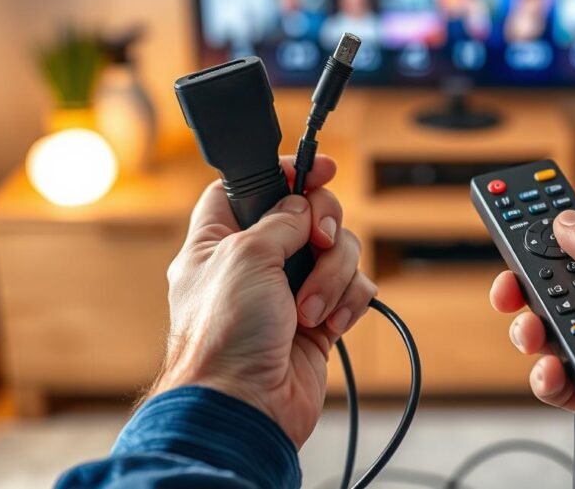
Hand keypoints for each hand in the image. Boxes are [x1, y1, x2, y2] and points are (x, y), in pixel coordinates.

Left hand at [149, 155, 375, 446]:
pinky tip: (326, 326)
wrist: (246, 405)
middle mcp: (256, 263)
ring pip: (338, 253)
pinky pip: (353, 291)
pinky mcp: (319, 320)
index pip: (253, 187)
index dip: (287, 173)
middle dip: (323, 228)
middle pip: (309, 215)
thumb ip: (279, 219)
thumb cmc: (225, 336)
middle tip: (318, 242)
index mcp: (221, 241)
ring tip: (307, 310)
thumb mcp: (244, 255)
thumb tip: (302, 207)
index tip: (320, 170)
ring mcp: (289, 292)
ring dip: (331, 277)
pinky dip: (346, 304)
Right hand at [490, 210, 574, 477]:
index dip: (550, 234)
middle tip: (510, 287)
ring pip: (547, 335)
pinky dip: (547, 376)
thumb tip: (565, 222)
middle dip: (527, 286)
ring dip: (532, 332)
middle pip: (555, 290)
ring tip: (536, 334)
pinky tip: (555, 371)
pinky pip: (555, 381)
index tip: (514, 222)